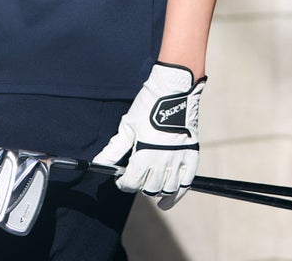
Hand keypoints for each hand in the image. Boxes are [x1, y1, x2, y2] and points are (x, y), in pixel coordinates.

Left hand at [93, 63, 204, 208]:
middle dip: (139, 185)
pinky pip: (186, 184)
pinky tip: (166, 201)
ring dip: (156, 190)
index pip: (132, 182)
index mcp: (145, 153)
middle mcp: (163, 160)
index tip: (120, 179)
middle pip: (149, 188)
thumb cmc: (147, 106)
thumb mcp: (127, 126)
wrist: (173, 90)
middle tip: (136, 176)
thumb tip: (99, 163)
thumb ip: (114, 149)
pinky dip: (176, 195)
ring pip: (167, 189)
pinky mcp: (191, 155)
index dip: (123, 183)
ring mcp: (179, 159)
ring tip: (149, 184)